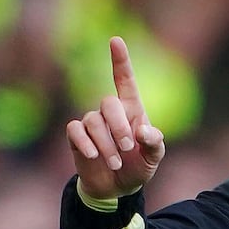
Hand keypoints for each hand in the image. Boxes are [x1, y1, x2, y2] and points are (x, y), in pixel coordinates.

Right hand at [66, 37, 165, 199]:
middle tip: (127, 148)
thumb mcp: (154, 158)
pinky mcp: (77, 137)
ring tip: (116, 163)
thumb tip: (142, 131)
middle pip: (108, 103)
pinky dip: (85, 143)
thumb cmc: (138, 167)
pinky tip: (94, 156)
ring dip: (106, 144)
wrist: (118, 188)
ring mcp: (92, 123)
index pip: (124, 80)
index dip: (120, 60)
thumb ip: (154, 143)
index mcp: (132, 110)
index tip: (115, 40)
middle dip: (118, 126)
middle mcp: (110, 113)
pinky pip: (75, 130)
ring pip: (92, 121)